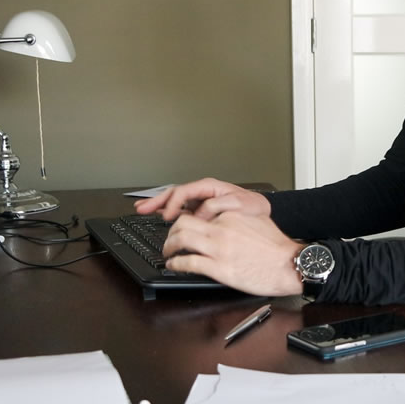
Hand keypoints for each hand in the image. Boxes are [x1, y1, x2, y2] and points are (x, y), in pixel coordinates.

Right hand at [134, 177, 270, 221]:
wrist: (263, 213)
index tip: (167, 216)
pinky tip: (159, 215)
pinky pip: (182, 209)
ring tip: (142, 209)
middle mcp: (203, 192)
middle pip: (175, 194)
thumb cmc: (254, 207)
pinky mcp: (202, 210)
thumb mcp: (239, 204)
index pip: (184, 192)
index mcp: (210, 187)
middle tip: (141, 208)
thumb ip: (218, 206)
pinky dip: (169, 211)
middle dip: (157, 201)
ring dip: (159, 205)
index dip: (173, 203)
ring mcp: (201, 201)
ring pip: (175, 201)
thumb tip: (199, 213)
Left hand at [161, 211, 303, 296]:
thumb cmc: (276, 247)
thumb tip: (224, 220)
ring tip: (168, 252)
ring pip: (180, 240)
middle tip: (170, 239)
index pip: (198, 210)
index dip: (185, 218)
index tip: (181, 225)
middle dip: (171, 232)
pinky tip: (175, 265)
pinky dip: (176, 264)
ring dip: (169, 247)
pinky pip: (187, 263)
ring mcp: (218, 249)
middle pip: (182, 223)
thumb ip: (236, 218)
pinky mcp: (218, 268)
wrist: (288, 264)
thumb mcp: (256, 220)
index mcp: (230, 216)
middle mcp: (221, 229)